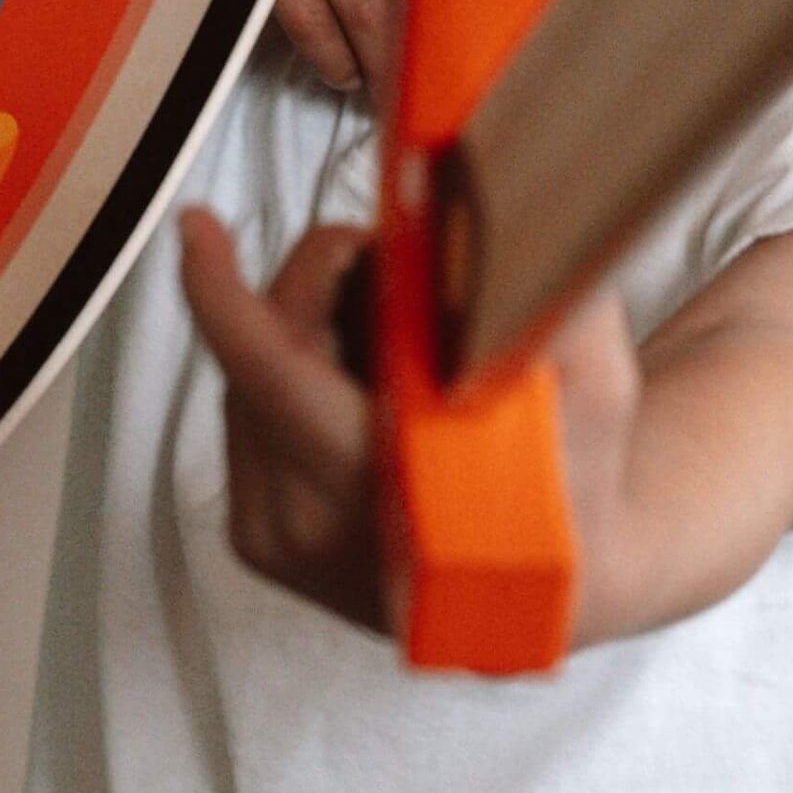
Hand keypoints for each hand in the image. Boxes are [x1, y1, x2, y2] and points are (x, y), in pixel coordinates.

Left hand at [181, 194, 650, 646]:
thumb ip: (547, 298)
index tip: (198, 227)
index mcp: (387, 494)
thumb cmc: (575, 480)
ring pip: (246, 377)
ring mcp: (276, 543)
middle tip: (396, 264)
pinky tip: (362, 385)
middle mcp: (315, 529)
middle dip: (317, 282)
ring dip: (305, 328)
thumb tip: (499, 211)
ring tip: (397, 339)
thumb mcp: (594, 384)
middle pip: (262, 352)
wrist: (566, 581)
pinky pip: (247, 413)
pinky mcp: (256, 538)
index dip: (224, 293)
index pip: (272, 372)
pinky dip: (291, 373)